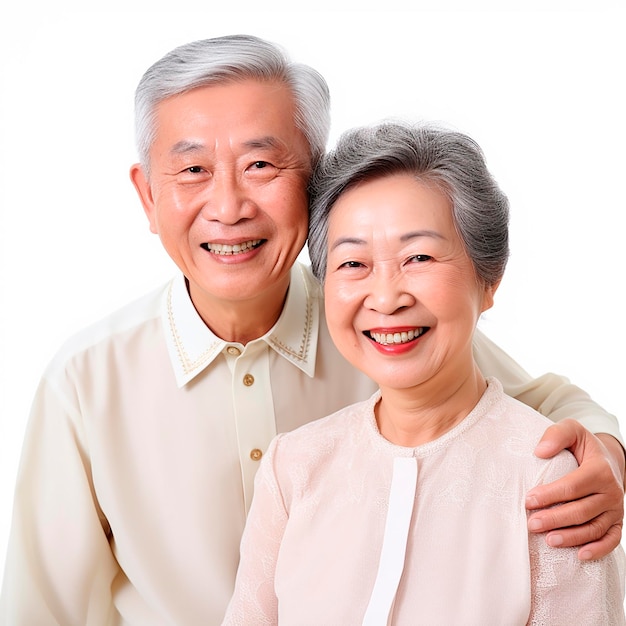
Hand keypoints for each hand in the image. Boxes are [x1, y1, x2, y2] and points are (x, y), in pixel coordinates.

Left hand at [525, 419, 624, 560]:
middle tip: (531, 524)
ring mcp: (616, 509)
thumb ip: (556, 435)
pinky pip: (611, 539)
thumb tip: (539, 452)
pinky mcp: (617, 521)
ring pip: (593, 527)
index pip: (572, 486)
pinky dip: (598, 550)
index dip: (550, 495)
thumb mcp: (571, 430)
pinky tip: (580, 556)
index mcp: (600, 470)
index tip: (528, 500)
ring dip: (571, 537)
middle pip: (581, 510)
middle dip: (555, 519)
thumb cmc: (582, 446)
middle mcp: (612, 491)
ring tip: (548, 541)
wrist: (608, 459)